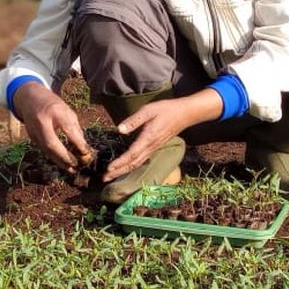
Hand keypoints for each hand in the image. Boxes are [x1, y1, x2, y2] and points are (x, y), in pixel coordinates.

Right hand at [12, 81, 89, 171]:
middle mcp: (41, 121)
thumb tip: (84, 147)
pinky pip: (43, 149)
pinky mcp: (31, 136)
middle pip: (51, 143)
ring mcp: (33, 130)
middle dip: (64, 157)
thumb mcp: (66, 110)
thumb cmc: (52, 105)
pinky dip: (53, 157)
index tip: (86, 152)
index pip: (67, 128)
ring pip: (46, 150)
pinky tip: (62, 163)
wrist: (29, 98)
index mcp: (54, 110)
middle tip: (76, 166)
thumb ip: (75, 128)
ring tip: (71, 169)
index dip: (77, 142)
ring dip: (59, 161)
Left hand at [104, 90, 222, 181]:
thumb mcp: (148, 110)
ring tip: (110, 176)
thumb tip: (119, 129)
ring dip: (123, 171)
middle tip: (104, 178)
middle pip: (133, 164)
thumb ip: (134, 120)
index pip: (131, 154)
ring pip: (137, 164)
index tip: (108, 168)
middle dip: (118, 172)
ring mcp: (153, 149)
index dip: (120, 163)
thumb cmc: (166, 110)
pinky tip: (124, 167)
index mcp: (148, 138)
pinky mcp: (154, 148)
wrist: (184, 114)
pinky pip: (141, 161)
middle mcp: (150, 147)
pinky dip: (130, 166)